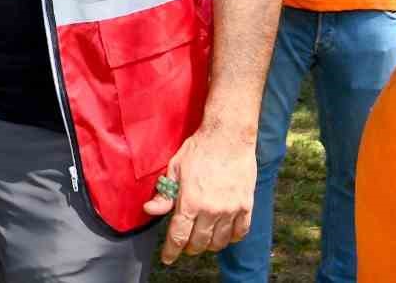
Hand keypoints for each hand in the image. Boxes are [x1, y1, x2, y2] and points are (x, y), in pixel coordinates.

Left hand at [144, 127, 256, 263]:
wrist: (228, 136)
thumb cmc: (198, 149)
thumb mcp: (174, 168)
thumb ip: (164, 194)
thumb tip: (149, 210)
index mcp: (190, 202)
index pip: (178, 236)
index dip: (171, 251)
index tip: (168, 259)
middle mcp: (210, 210)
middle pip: (198, 243)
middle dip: (189, 247)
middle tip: (186, 244)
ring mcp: (230, 210)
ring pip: (219, 242)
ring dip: (209, 245)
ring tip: (204, 239)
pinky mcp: (246, 206)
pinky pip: (240, 232)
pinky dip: (231, 238)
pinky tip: (225, 234)